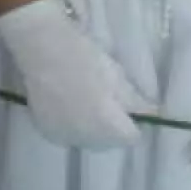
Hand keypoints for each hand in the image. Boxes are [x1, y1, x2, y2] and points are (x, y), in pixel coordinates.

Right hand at [0, 0, 149, 148]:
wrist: (41, 47)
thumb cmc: (82, 56)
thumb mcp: (115, 74)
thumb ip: (133, 100)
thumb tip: (149, 113)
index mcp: (105, 125)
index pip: (132, 137)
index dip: (134, 123)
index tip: (132, 107)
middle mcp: (85, 138)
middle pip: (110, 142)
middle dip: (114, 128)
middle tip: (111, 103)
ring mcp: (63, 136)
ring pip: (89, 141)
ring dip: (94, 129)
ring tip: (90, 103)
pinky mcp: (46, 131)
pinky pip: (69, 135)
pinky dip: (74, 125)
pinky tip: (71, 105)